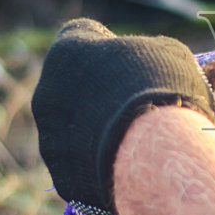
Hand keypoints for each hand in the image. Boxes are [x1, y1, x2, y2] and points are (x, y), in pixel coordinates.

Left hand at [32, 19, 213, 214]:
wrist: (156, 152)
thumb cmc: (163, 88)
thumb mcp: (167, 52)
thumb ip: (146, 53)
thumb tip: (145, 64)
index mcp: (67, 51)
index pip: (79, 36)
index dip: (106, 46)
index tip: (128, 60)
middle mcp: (47, 94)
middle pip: (72, 88)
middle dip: (98, 94)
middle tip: (134, 105)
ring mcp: (50, 140)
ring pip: (74, 131)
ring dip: (97, 132)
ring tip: (137, 142)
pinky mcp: (62, 178)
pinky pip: (82, 168)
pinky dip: (101, 167)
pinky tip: (131, 167)